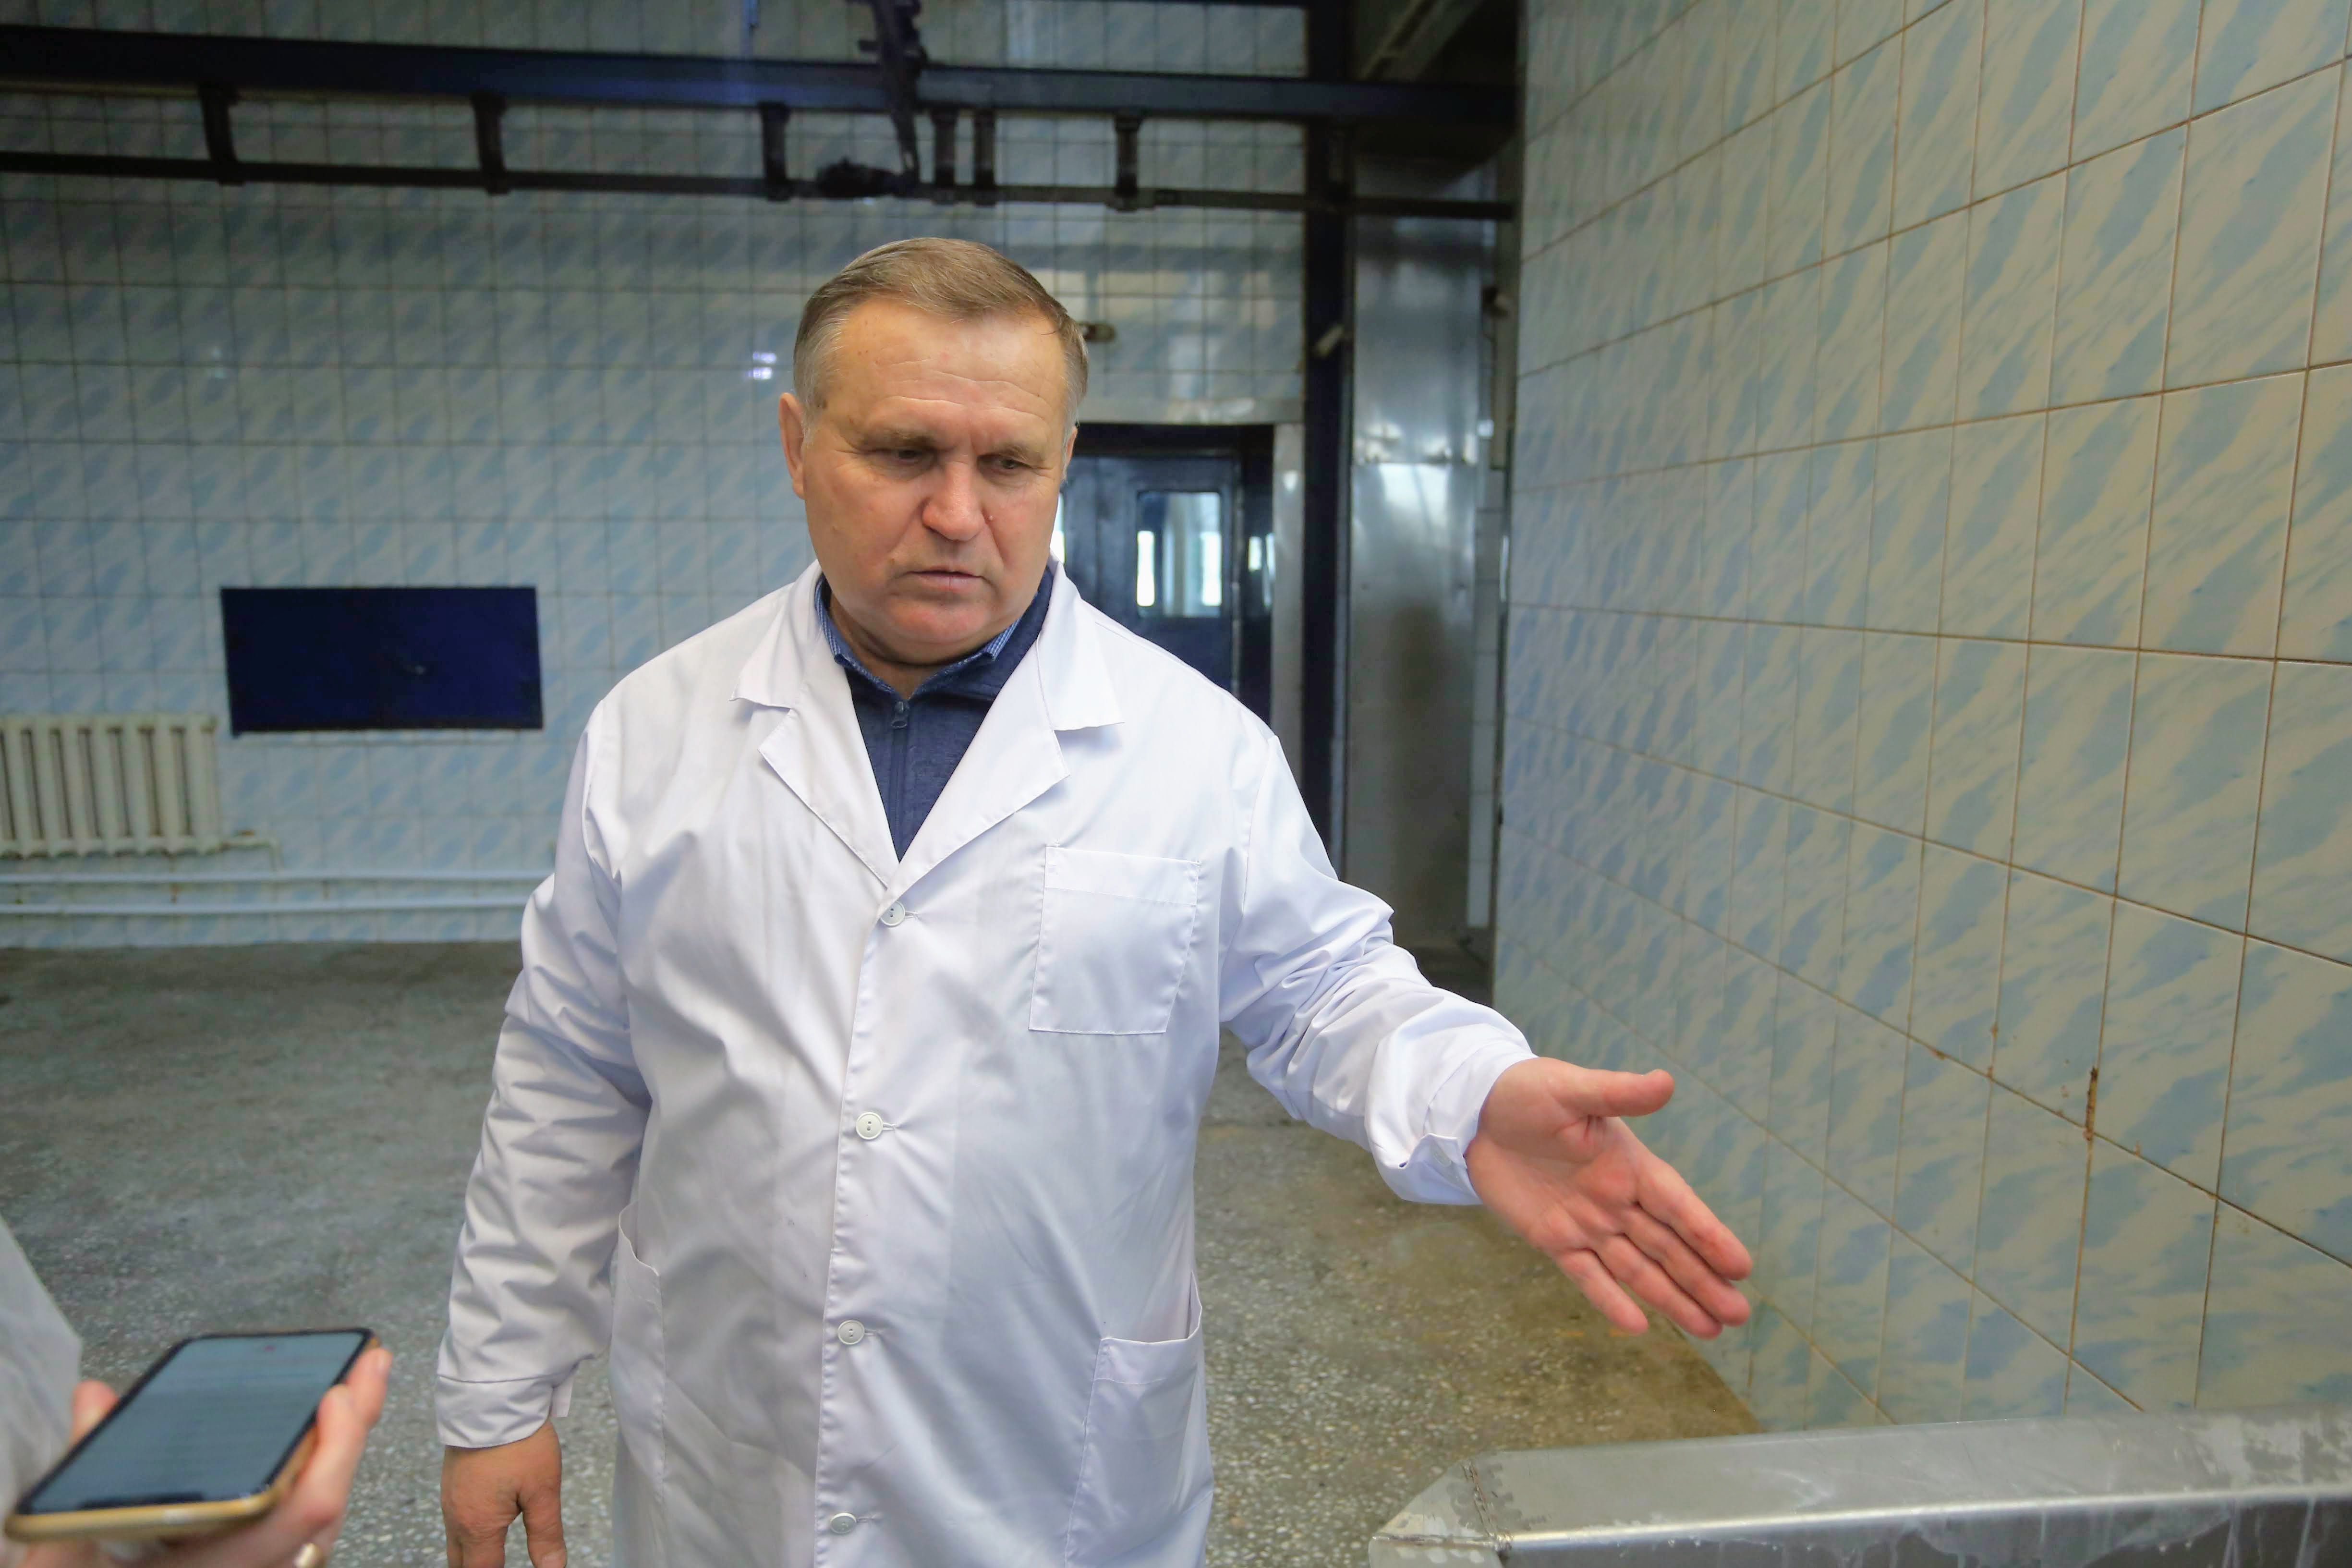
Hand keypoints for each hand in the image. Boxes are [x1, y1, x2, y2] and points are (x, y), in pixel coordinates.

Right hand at [22, 1345, 391, 1567]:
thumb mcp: (66, 1549)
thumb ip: (86, 1472)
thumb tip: (94, 1397)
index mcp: (217, 1565)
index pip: (304, 1512)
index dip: (333, 1451)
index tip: (336, 1395)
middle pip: (327, 1504)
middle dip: (354, 1430)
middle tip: (368, 1363)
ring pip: (326, 1513)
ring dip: (345, 1445)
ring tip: (361, 1380)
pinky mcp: (263, 1564)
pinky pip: (308, 1520)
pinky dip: (324, 1469)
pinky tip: (328, 1429)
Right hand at [440, 1422, 564, 1567]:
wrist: (492, 1398)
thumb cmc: (520, 1442)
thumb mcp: (543, 1491)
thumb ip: (546, 1535)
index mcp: (478, 1527)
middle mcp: (456, 1519)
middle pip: (461, 1564)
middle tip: (498, 1565)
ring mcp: (449, 1500)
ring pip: (455, 1544)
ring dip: (471, 1556)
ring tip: (492, 1558)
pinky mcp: (451, 1483)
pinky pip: (453, 1522)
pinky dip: (467, 1535)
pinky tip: (485, 1527)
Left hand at [1468, 1059, 1752, 1336]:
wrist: (1474, 1111)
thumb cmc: (1526, 1092)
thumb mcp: (1571, 1089)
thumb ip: (1617, 1091)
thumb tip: (1666, 1081)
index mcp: (1629, 1164)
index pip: (1677, 1206)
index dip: (1708, 1235)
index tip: (1741, 1267)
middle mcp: (1617, 1199)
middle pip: (1668, 1247)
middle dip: (1703, 1280)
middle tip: (1738, 1315)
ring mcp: (1587, 1224)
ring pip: (1638, 1270)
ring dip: (1673, 1299)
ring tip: (1711, 1331)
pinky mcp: (1554, 1240)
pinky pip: (1587, 1277)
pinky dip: (1611, 1301)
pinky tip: (1639, 1327)